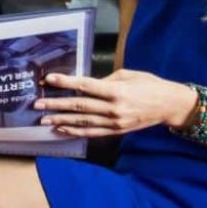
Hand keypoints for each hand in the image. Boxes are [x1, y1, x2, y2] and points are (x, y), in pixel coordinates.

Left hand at [33, 69, 196, 137]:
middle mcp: (113, 108)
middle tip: (38, 105)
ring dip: (61, 121)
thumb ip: (105, 80)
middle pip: (79, 106)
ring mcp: (114, 122)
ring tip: (44, 120)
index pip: (85, 85)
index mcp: (116, 90)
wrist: (168, 105)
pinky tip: (62, 130)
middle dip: (56, 105)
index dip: (65, 82)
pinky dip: (75, 132)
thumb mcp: (127, 74)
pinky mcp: (116, 131)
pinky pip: (92, 132)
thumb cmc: (149, 84)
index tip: (48, 79)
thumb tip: (86, 84)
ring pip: (83, 122)